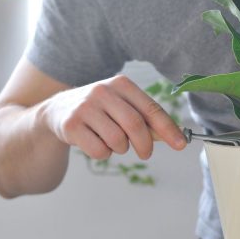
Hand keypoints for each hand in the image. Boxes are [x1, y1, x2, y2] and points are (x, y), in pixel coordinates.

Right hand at [39, 74, 186, 159]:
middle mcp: (102, 91)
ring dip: (120, 148)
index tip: (181, 144)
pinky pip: (99, 150)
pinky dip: (103, 153)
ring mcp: (85, 107)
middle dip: (145, 145)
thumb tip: (175, 137)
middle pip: (135, 126)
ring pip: (117, 141)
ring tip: (112, 141)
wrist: (58, 110)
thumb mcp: (123, 106)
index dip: (168, 129)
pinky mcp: (71, 125)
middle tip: (145, 154)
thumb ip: (147, 119)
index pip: (151, 109)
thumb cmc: (101, 110)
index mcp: (121, 84)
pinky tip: (95, 142)